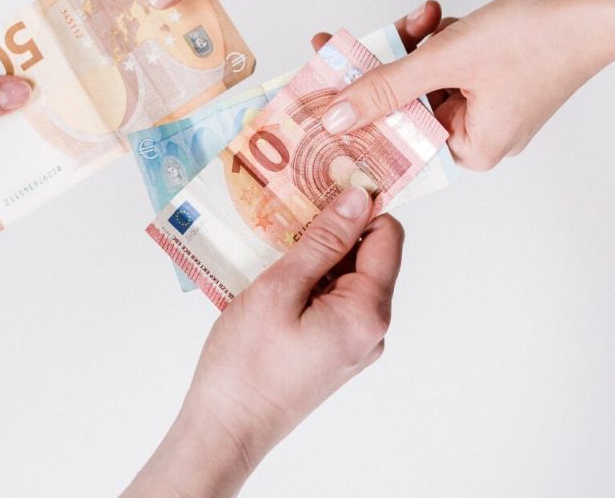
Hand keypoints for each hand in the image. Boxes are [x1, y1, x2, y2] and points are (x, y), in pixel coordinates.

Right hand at [125, 187, 402, 496]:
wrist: (226, 429)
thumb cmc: (246, 365)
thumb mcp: (279, 289)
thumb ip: (322, 241)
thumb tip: (358, 199)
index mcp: (367, 312)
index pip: (388, 236)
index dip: (360, 206)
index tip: (325, 183)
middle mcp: (372, 329)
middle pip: (368, 256)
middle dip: (332, 229)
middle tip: (288, 210)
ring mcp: (354, 343)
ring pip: (346, 278)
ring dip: (315, 255)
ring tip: (272, 245)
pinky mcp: (334, 352)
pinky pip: (332, 301)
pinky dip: (308, 282)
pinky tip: (272, 277)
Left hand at [318, 0, 614, 170]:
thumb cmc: (541, 39)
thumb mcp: (446, 61)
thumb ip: (386, 88)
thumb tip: (337, 116)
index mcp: (472, 148)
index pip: (397, 142)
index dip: (356, 119)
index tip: (318, 98)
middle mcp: (482, 131)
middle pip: (406, 104)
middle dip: (383, 68)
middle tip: (341, 46)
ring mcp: (493, 98)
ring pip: (426, 74)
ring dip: (413, 43)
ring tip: (418, 17)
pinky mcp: (499, 66)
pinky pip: (450, 56)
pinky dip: (439, 35)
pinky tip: (436, 14)